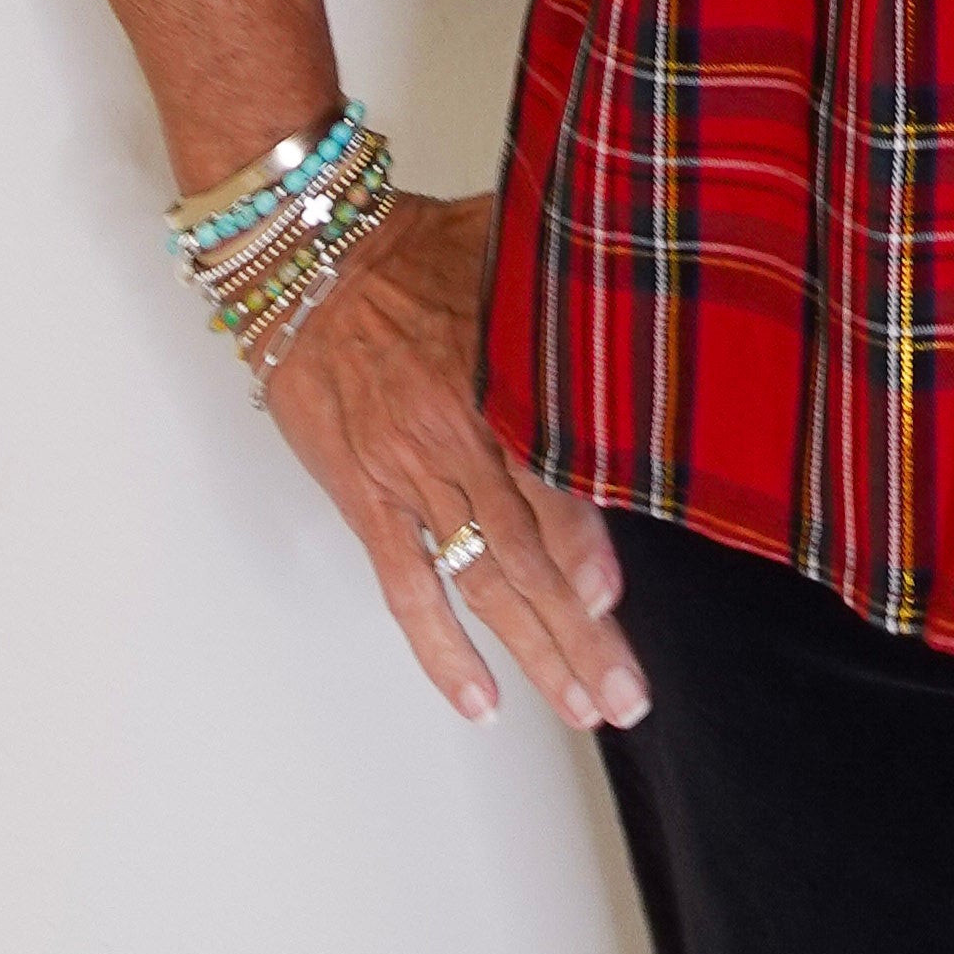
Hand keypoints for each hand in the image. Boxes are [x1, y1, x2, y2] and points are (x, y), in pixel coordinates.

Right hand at [257, 192, 651, 734]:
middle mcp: (457, 441)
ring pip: (480, 582)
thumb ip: (565, 294)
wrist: (307, 258)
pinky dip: (440, 648)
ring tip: (578, 707)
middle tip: (625, 696)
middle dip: (580, 632)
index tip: (615, 598)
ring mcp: (409, 477)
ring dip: (532, 651)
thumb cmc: (412, 246)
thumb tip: (646, 303)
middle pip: (528, 553)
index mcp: (497, 380)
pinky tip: (478, 697)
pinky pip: (406, 586)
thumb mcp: (505, 253)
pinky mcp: (365, 498)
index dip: (586, 546)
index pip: (554, 479)